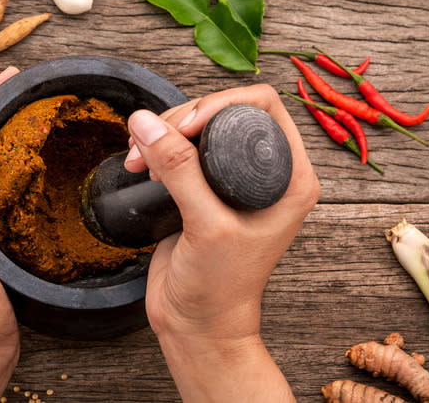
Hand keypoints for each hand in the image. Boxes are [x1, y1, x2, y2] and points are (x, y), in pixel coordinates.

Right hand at [126, 84, 319, 401]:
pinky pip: (180, 151)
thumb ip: (179, 171)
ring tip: (139, 157)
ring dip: (163, 134)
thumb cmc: (220, 288)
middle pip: (224, 112)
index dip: (219, 105)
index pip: (262, 107)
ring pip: (198, 128)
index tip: (183, 126)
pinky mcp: (204, 190)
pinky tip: (141, 165)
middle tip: (154, 142)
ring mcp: (232, 181)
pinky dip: (157, 150)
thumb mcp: (205, 226)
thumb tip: (147, 123)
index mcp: (289, 177)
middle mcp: (264, 174)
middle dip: (182, 119)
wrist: (197, 324)